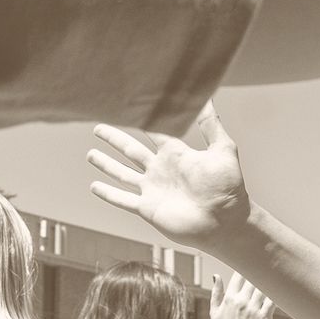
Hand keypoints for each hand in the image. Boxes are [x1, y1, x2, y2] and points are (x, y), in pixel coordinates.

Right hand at [89, 104, 251, 250]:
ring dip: (106, 164)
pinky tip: (94, 186)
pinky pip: (122, 199)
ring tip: (91, 154)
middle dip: (114, 139)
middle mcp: (160, 169)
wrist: (225, 222)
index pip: (152, 130)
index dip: (140, 119)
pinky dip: (108, 193)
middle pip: (130, 149)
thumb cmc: (228, 187)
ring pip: (122, 173)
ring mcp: (152, 189)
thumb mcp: (222, 149)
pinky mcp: (147, 208)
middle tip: (97, 127)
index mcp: (175, 153)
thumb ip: (210, 123)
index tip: (127, 105)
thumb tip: (206, 96)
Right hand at [208, 269, 275, 318]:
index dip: (246, 267)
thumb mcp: (214, 313)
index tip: (253, 263)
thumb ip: (216, 292)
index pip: (239, 275)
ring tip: (276, 274)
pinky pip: (273, 299)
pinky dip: (277, 293)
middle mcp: (241, 301)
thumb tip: (216, 274)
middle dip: (260, 271)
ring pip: (264, 286)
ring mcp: (253, 309)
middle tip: (268, 265)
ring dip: (270, 280)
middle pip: (254, 278)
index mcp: (229, 298)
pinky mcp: (265, 317)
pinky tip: (281, 288)